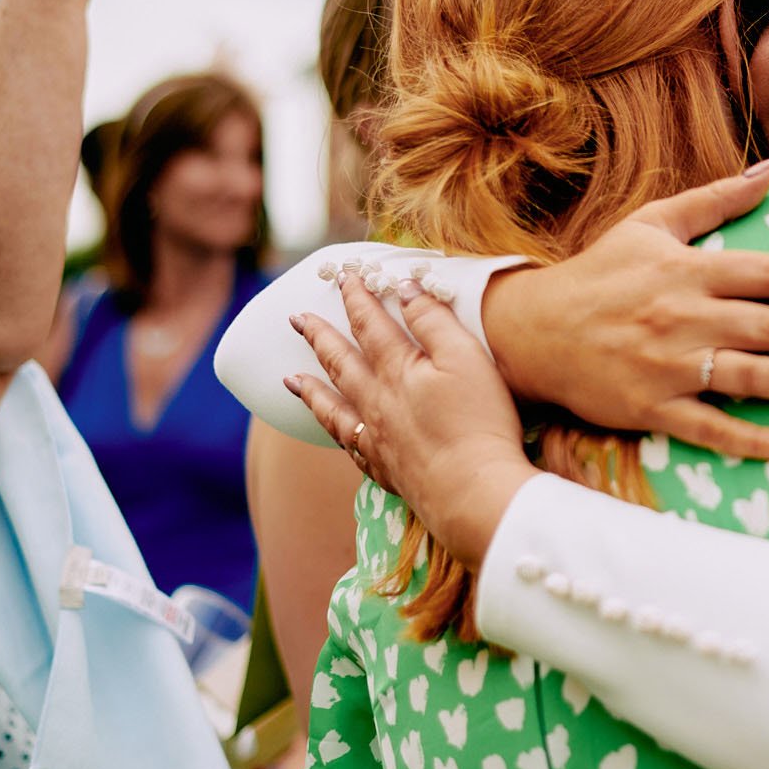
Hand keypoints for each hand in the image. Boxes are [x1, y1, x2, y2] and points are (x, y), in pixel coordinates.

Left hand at [286, 273, 539, 572]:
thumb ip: (433, 320)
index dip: (356, 297)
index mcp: (397, 370)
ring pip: (332, 407)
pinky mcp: (386, 469)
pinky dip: (333, 432)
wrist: (473, 491)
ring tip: (291, 379)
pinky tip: (333, 430)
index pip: (370, 324)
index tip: (344, 276)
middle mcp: (376, 402)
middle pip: (340, 362)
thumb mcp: (465, 357)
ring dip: (311, 389)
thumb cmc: (478, 421)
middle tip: (296, 319)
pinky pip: (347, 444)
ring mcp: (376, 439)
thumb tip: (404, 288)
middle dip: (319, 336)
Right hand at [487, 161, 768, 460]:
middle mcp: (683, 316)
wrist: (529, 329)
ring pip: (752, 377)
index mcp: (689, 269)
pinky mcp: (650, 408)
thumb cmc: (599, 274)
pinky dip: (755, 440)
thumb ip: (717, 199)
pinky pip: (711, 428)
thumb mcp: (653, 223)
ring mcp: (667, 366)